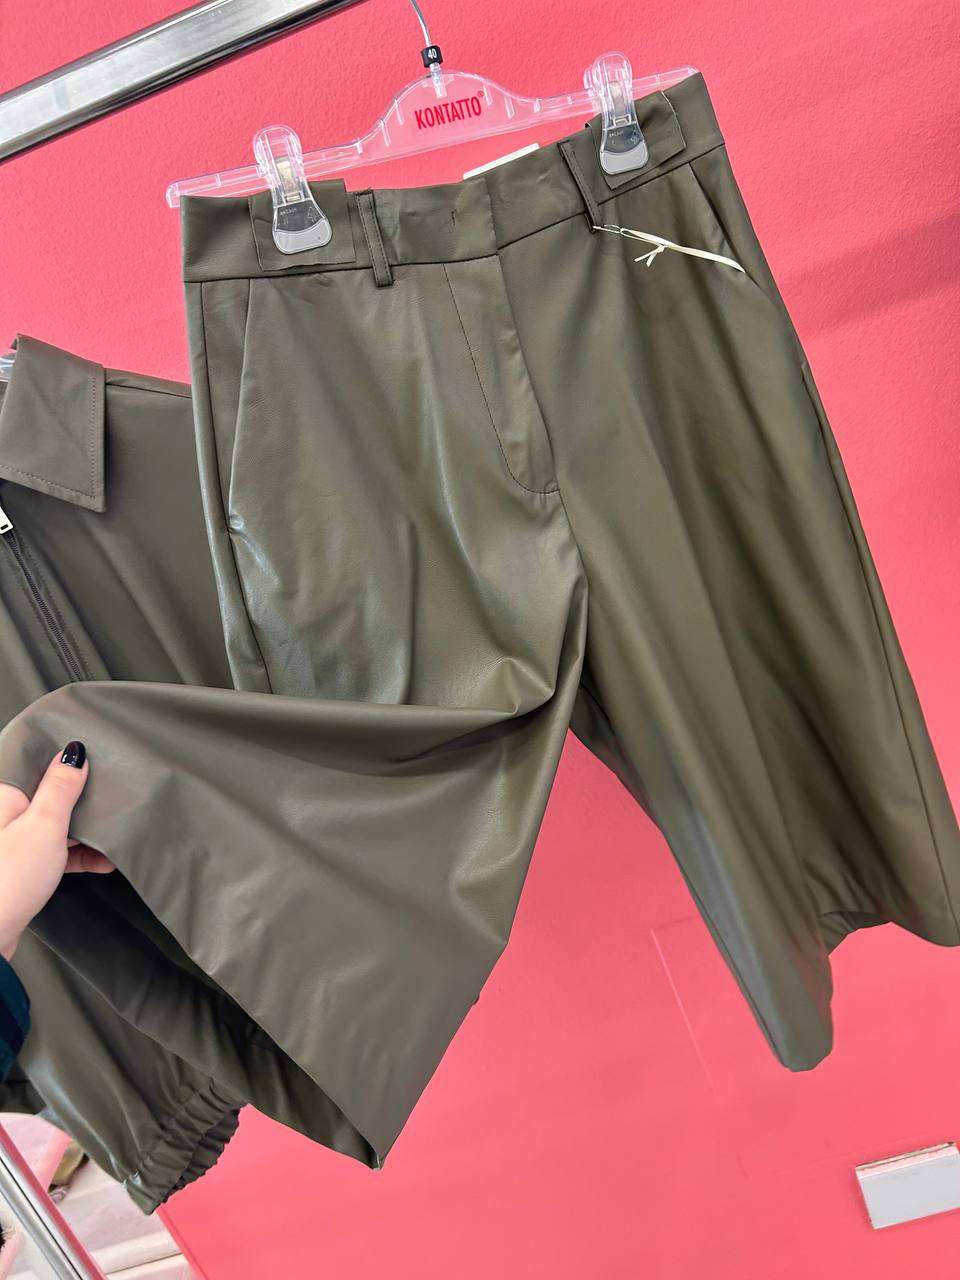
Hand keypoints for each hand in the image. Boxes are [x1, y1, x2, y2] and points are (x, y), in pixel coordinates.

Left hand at [0, 742, 113, 961]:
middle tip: (115, 800)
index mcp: (3, 796)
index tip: (99, 762)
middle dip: (83, 802)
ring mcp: (12, 845)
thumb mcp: (44, 824)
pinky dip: (76, 856)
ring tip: (116, 836)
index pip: (38, 766)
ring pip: (54, 827)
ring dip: (85, 833)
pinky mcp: (19, 869)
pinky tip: (102, 861)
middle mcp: (4, 817)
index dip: (68, 764)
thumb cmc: (8, 880)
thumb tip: (74, 752)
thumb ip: (61, 787)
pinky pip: (53, 853)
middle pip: (49, 797)